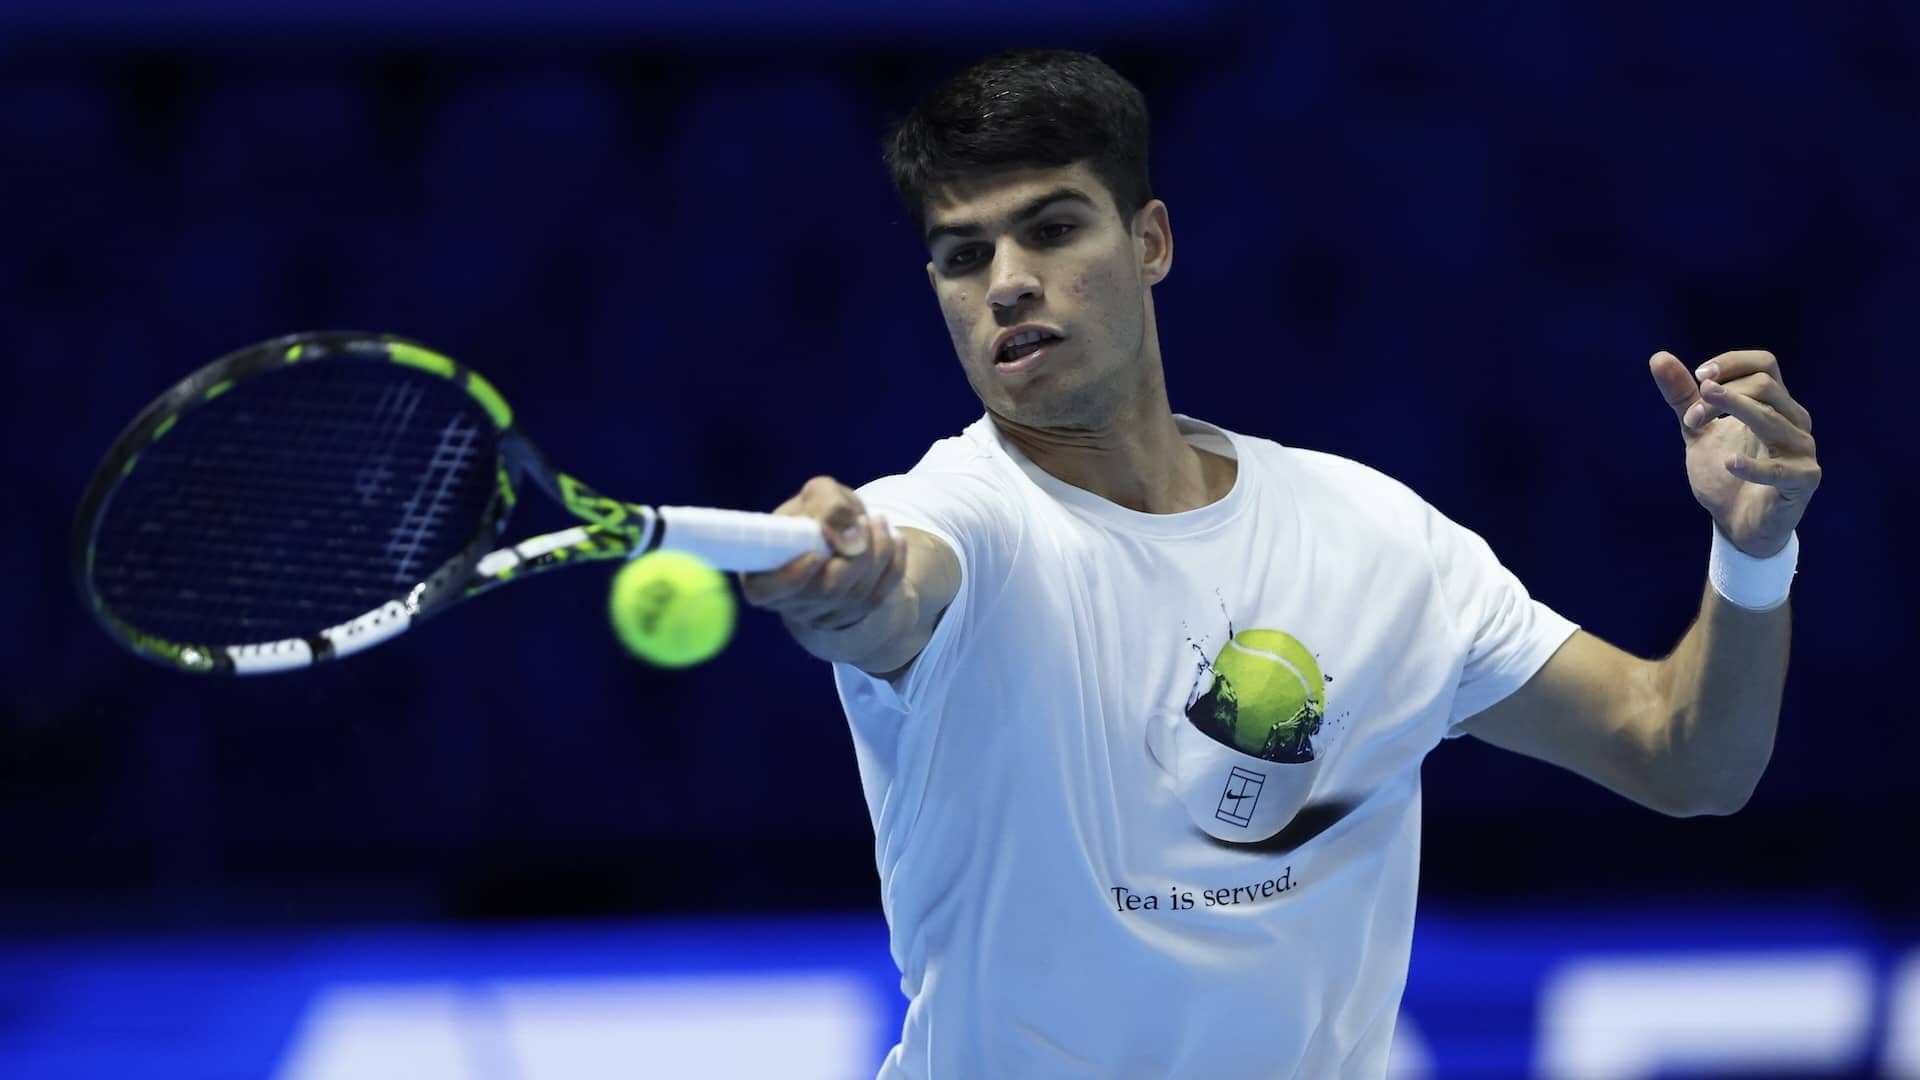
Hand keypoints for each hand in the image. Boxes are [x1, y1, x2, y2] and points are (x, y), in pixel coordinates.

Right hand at [738, 475, 905, 633]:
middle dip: (856, 553)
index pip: (764, 591)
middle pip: (828, 590)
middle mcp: (791, 602)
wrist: (840, 531)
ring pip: (858, 593)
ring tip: (879, 521)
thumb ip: (829, 507)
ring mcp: (824, 614)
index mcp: (764, 573)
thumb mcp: (820, 494)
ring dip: (878, 552)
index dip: (789, 579)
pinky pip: (881, 595)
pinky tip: (894, 540)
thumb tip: (851, 541)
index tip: (815, 556)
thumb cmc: (819, 511)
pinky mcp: (854, 615)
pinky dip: (894, 564)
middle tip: (866, 520)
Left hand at [1650, 349, 1820, 557]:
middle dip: (1722, 395)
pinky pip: (1781, 469)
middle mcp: (1794, 420)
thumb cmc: (1724, 474)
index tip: (1699, 376)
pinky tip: (1729, 464)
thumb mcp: (1697, 431)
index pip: (1764, 364)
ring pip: (1773, 418)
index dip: (1732, 363)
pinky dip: (1753, 466)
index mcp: (1774, 404)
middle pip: (1766, 386)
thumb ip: (1682, 397)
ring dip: (1733, 413)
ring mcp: (1802, 449)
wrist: (1737, 525)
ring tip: (1696, 420)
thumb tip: (1659, 357)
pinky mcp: (1803, 480)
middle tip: (1690, 417)